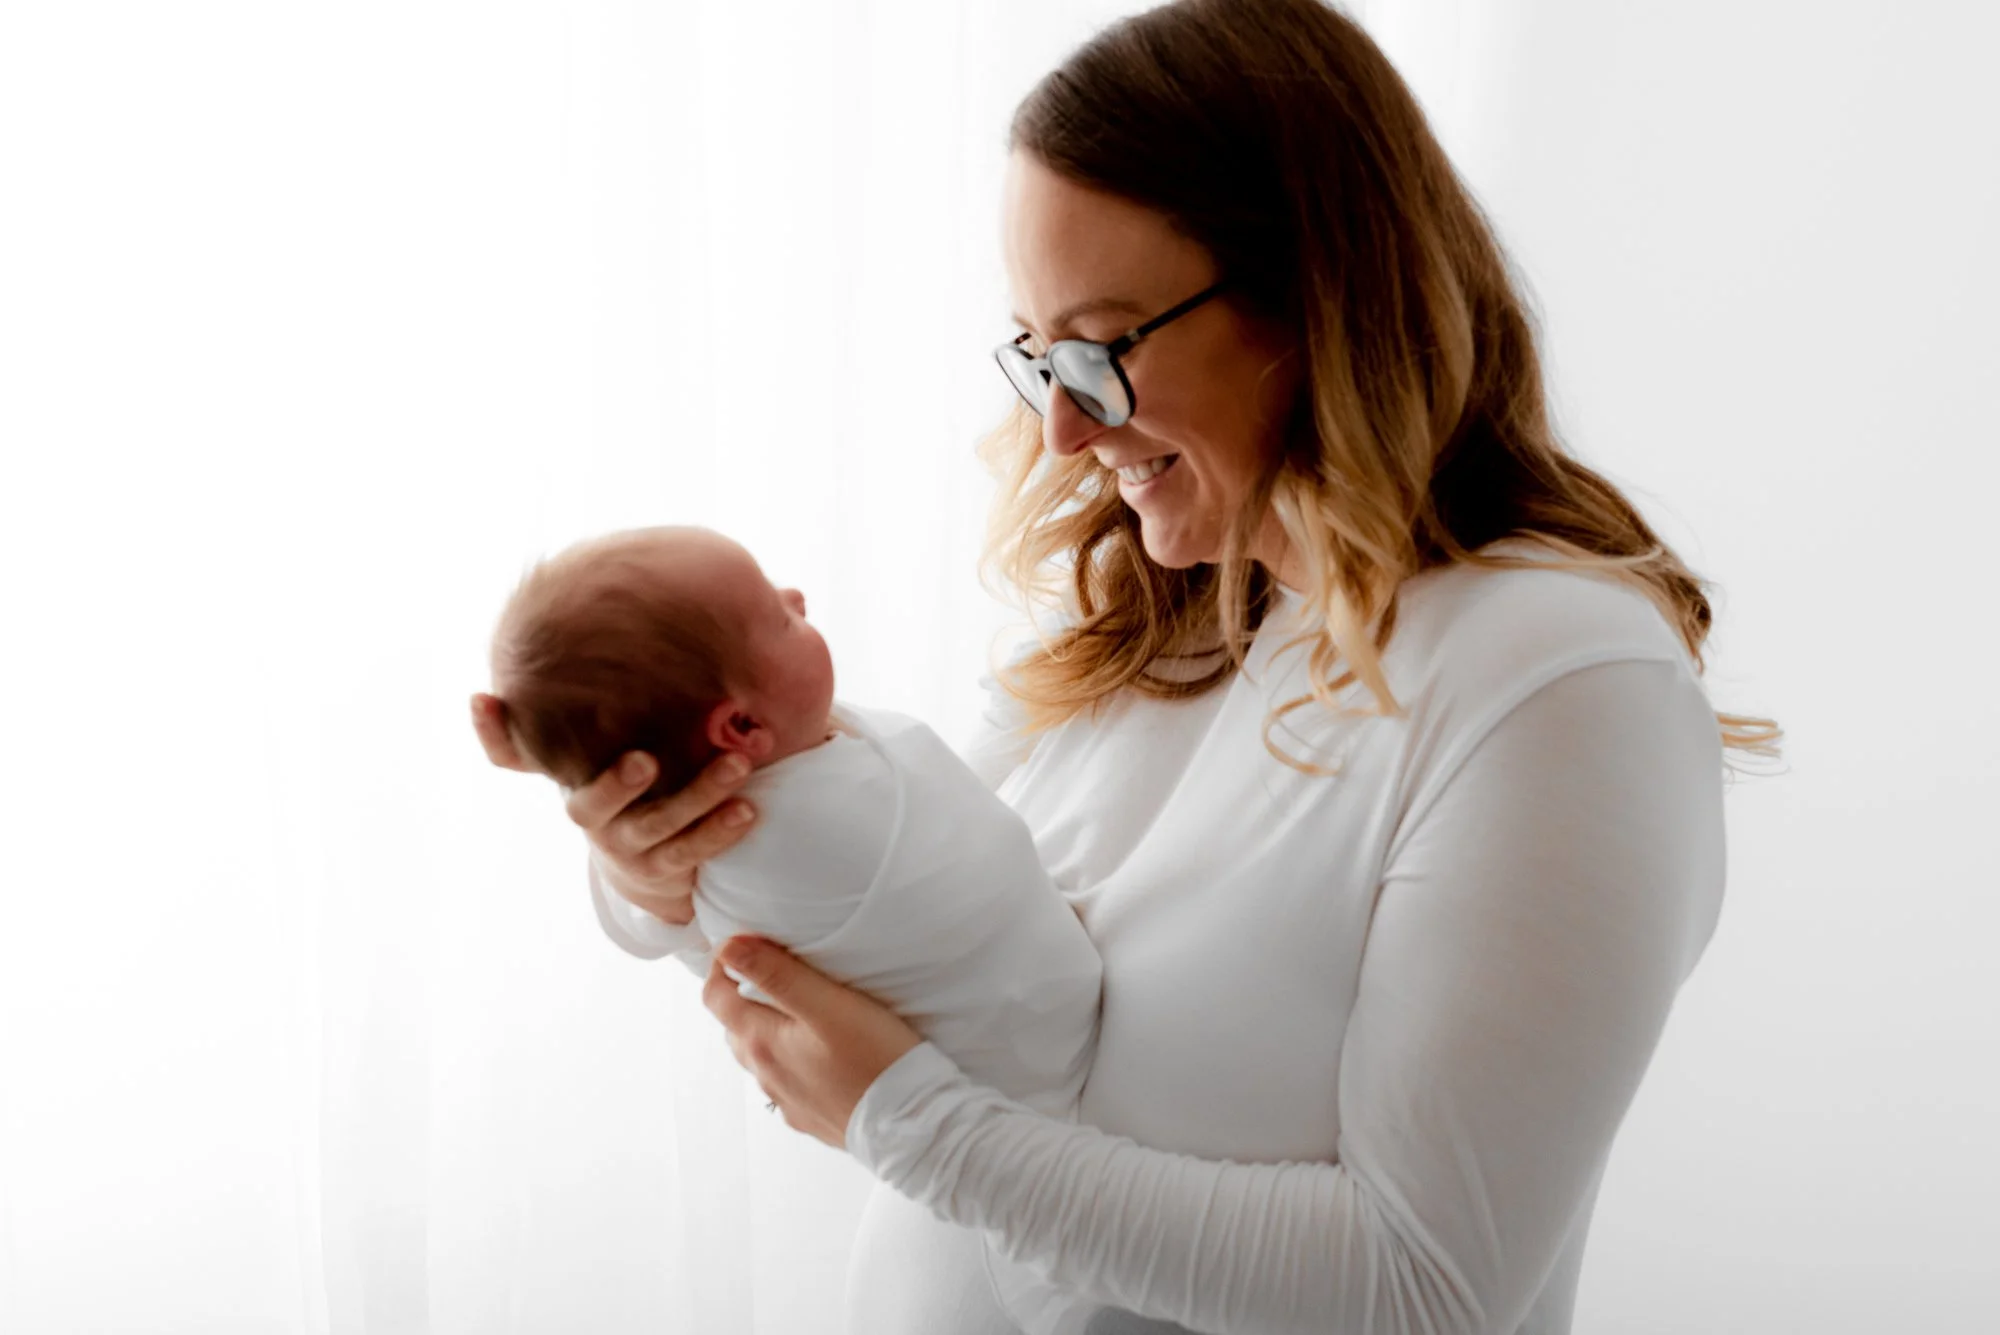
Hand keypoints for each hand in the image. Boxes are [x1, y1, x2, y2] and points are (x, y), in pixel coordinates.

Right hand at [469, 692, 758, 924]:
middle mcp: (592, 817)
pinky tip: (750, 809)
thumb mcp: (605, 746)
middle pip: (594, 802)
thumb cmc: (632, 786)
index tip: (483, 698)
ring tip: (738, 766)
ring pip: (659, 826)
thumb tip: (599, 642)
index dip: (491, 731)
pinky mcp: (666, 870)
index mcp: (571, 780)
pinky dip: (721, 830)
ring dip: (699, 795)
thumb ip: (602, 701)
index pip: (511, 754)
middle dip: (617, 782)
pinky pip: (692, 851)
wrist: (652, 863)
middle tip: (646, 759)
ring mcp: (629, 847)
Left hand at [703, 936, 924, 1150]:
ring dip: (768, 1029)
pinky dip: (791, 1060)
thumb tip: (729, 947)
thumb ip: (777, 975)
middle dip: (744, 995)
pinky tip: (821, 1055)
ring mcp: (785, 1100)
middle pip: (735, 1027)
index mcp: (761, 1042)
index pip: (715, 998)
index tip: (746, 943)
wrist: (911, 1125)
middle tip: (777, 970)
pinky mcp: (808, 1117)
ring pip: (760, 1055)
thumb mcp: (829, 1004)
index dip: (723, 965)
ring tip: (801, 1010)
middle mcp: (765, 1074)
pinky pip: (786, 1082)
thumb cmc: (875, 1059)